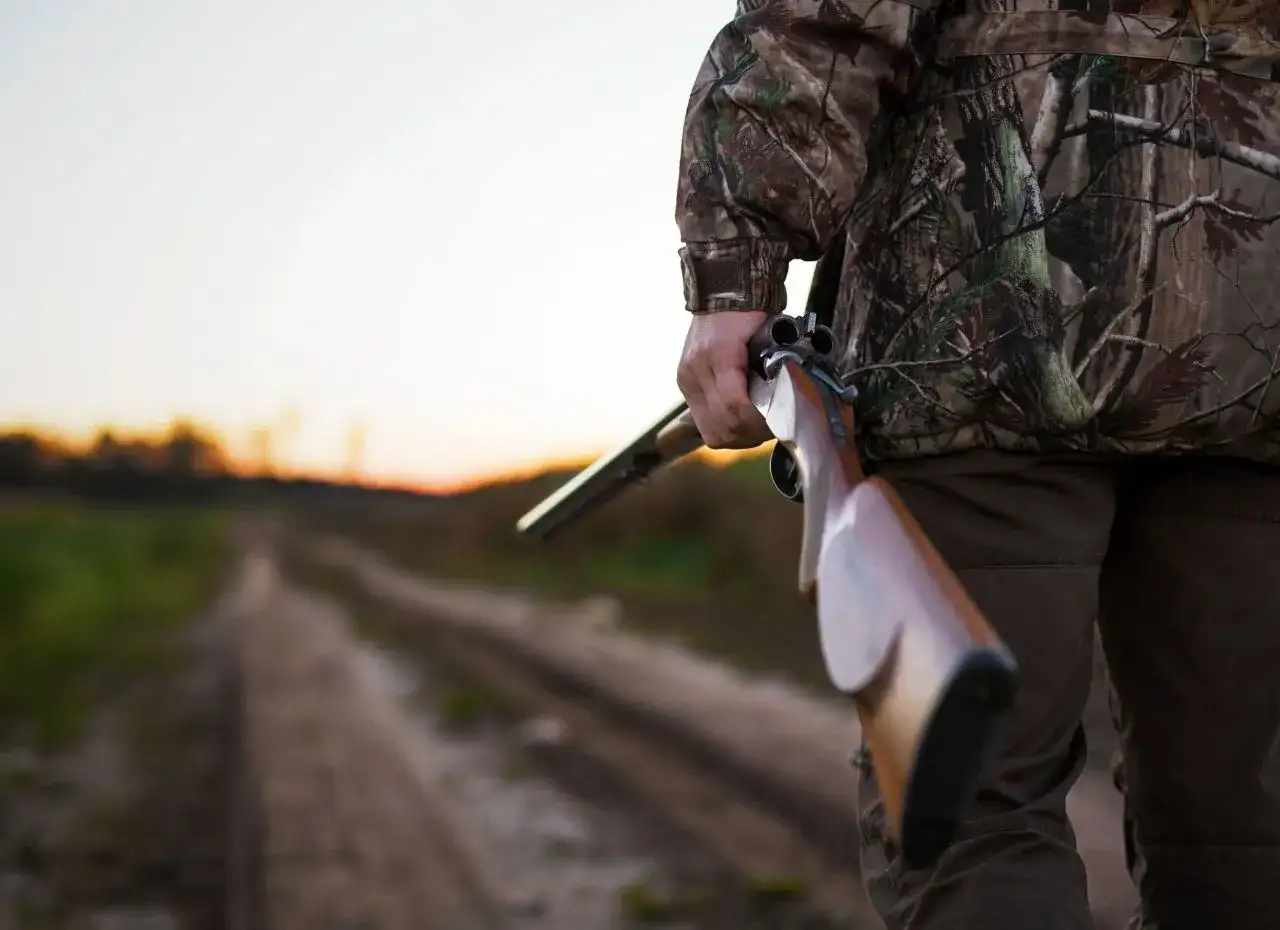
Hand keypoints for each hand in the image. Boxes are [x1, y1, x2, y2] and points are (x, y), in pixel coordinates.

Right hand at [676, 310, 772, 448]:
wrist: (723, 292)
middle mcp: (696, 369)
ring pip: (711, 431)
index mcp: (719, 355)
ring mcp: (687, 378)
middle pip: (723, 425)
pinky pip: (703, 422)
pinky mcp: (684, 384)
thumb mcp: (770, 337)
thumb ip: (773, 370)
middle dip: (752, 433)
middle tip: (773, 427)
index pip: (736, 406)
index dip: (759, 421)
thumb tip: (785, 403)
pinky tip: (739, 422)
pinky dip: (724, 428)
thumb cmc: (750, 314)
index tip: (779, 419)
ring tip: (757, 428)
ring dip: (737, 436)